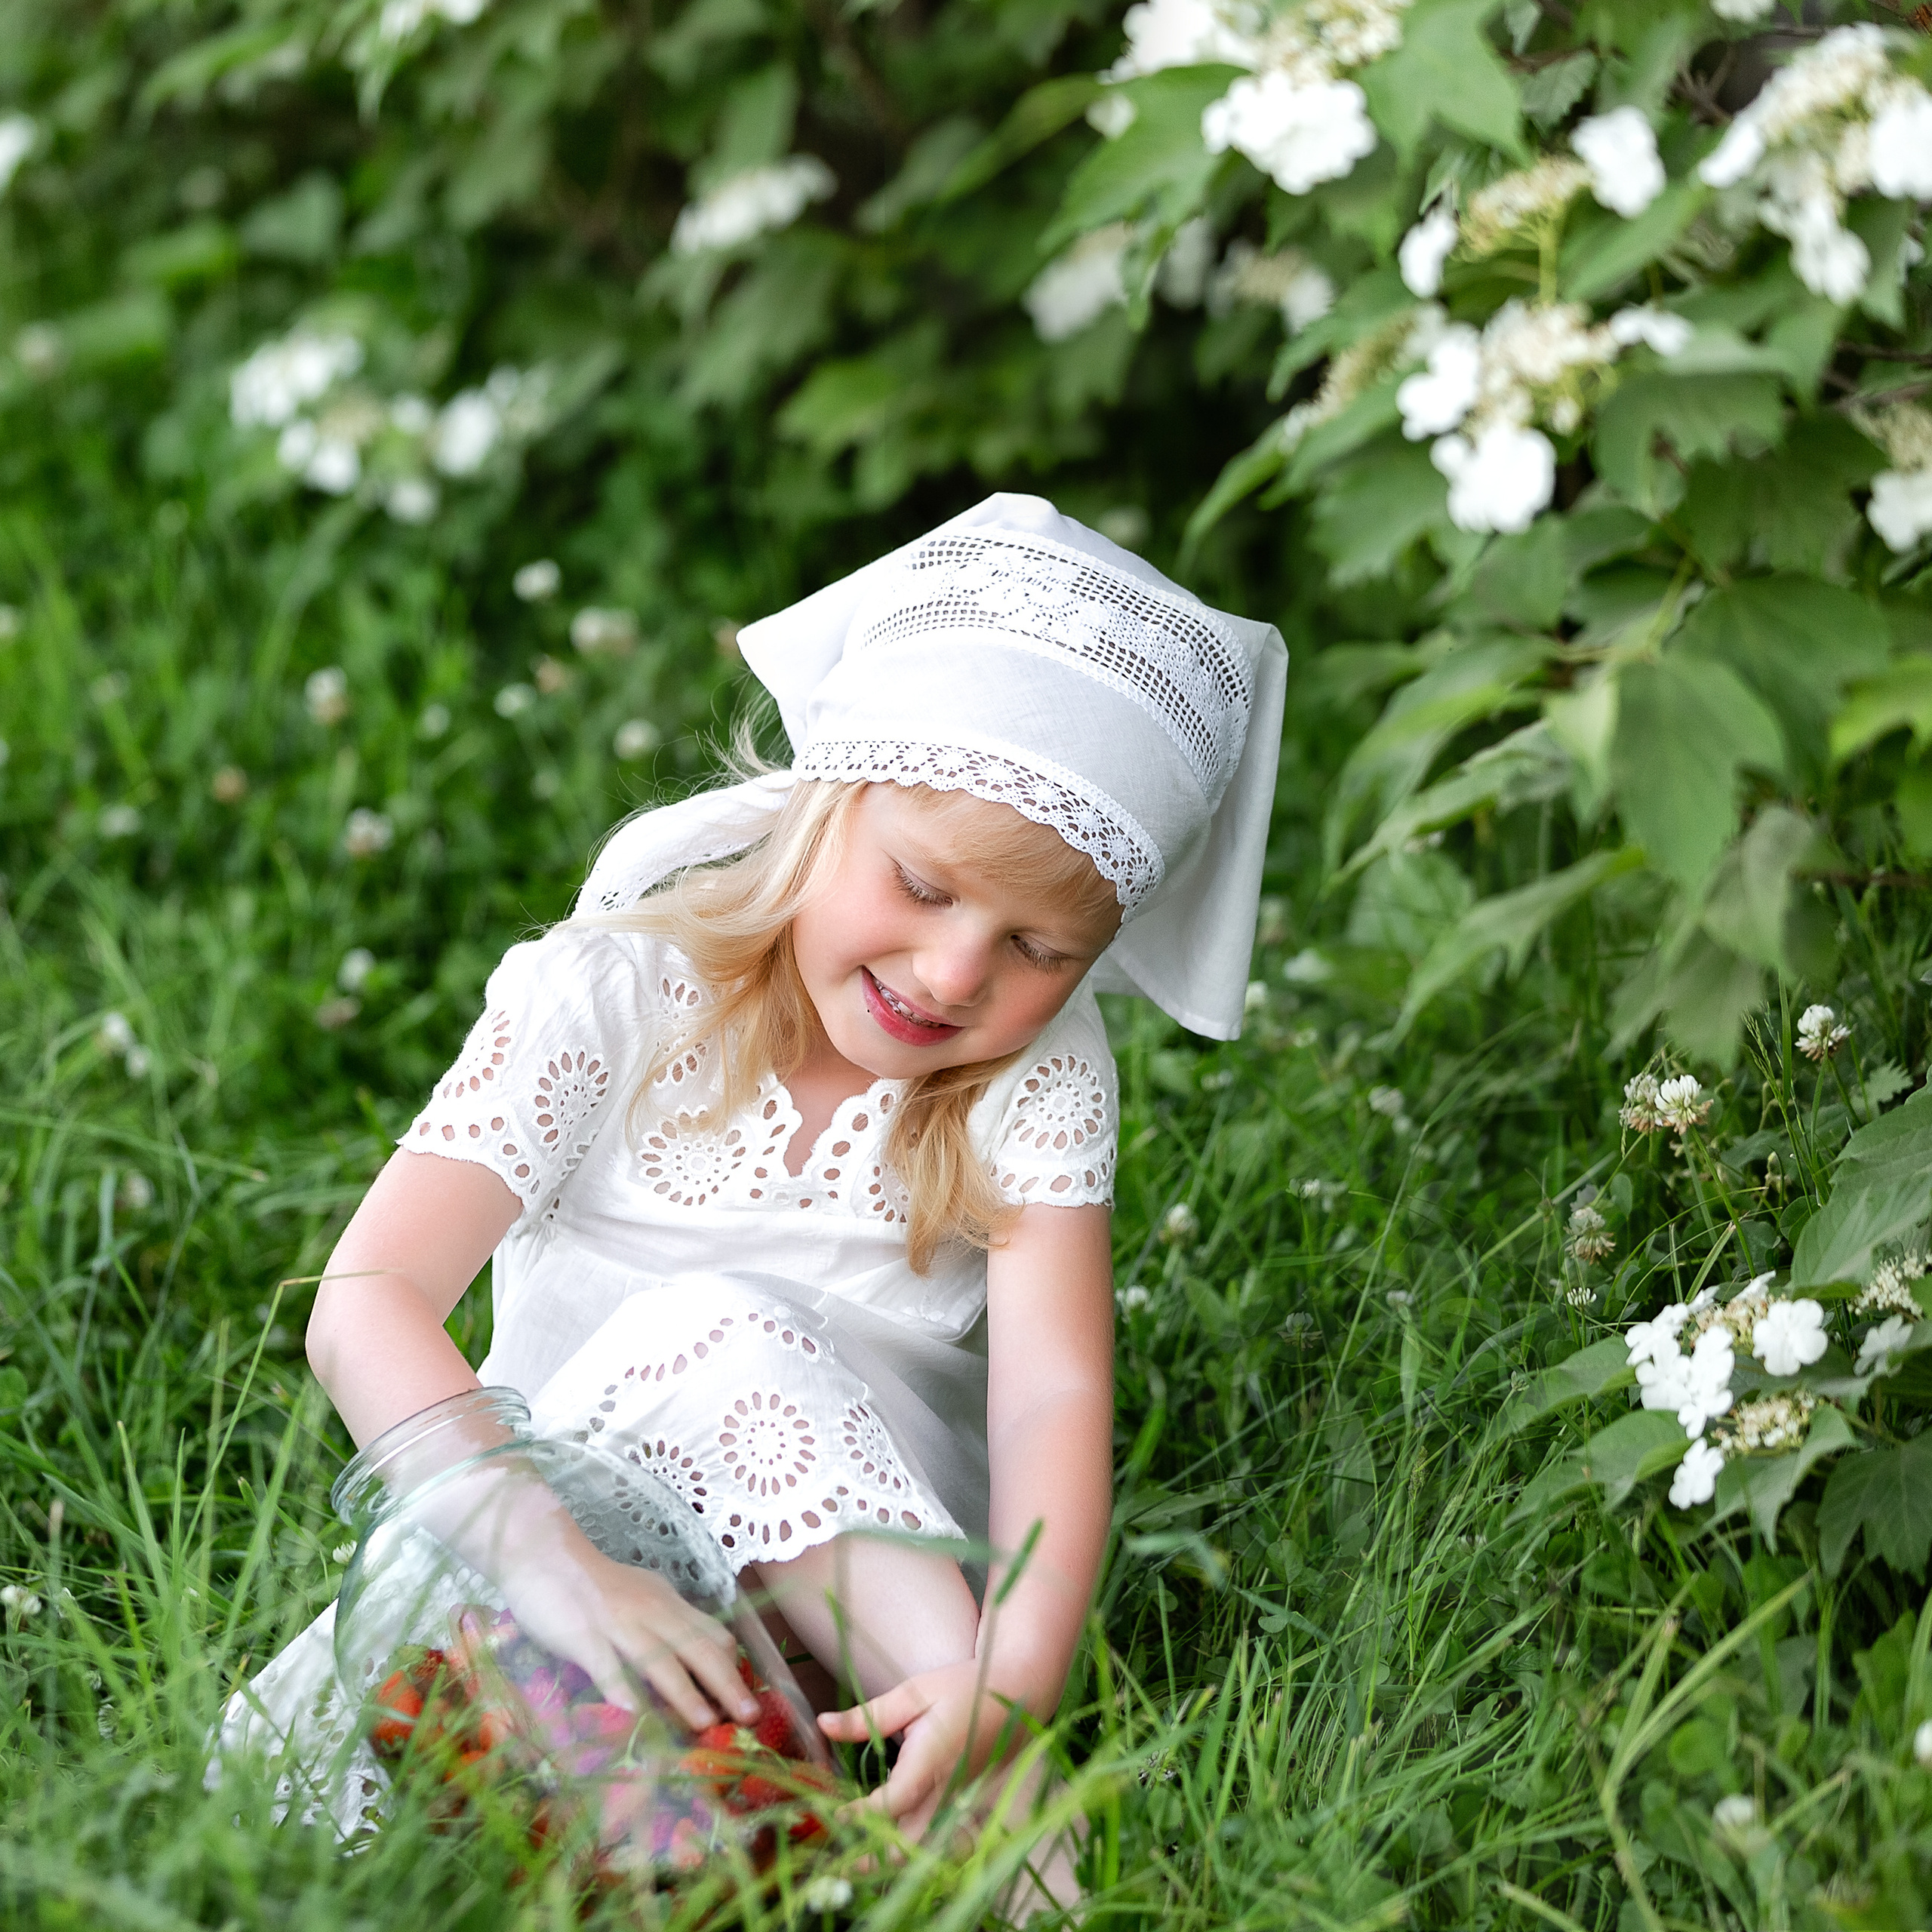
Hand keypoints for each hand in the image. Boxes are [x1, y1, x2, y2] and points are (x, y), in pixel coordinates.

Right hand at [501, 1540, 758, 1732]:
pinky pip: (606, 1664)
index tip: (748, 1696)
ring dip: (684, 1693)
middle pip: (696, 1648)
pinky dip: (621, 1689)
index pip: (711, 1633)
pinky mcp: (583, 1634)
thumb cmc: (591, 1583)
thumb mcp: (639, 1598)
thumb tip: (689, 1666)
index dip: (731, 1666)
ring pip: (658, 1659)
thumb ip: (662, 1626)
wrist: (543, 1550)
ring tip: (705, 1724)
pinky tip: (634, 1714)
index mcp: (666, 1603)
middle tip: (750, 1715)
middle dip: (726, 1683)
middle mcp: (650, 1611)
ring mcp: (617, 1623)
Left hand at [817, 1661, 1036, 1835]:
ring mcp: (958, 1803)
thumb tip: (823, 1724)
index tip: (834, 1814)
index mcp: (931, 1761)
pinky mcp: (964, 1805)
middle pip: (907, 1843)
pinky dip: (913, 1847)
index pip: (892, 1803)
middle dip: (872, 1856)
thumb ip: (868, 1715)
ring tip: (859, 1854)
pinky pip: (937, 1838)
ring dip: (892, 1856)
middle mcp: (946, 1791)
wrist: (1019, 1694)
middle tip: (840, 1856)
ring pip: (923, 1848)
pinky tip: (893, 1842)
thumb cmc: (963, 1688)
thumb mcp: (913, 1692)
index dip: (860, 1816)